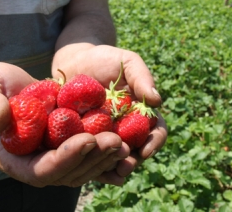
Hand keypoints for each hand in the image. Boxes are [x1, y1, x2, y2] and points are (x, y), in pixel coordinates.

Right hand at [0, 62, 129, 186]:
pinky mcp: (64, 146)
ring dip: (104, 158)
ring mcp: (51, 156)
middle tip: (116, 140)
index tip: (87, 138)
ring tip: (124, 142)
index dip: (65, 158)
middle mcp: (34, 163)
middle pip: (67, 174)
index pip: (41, 171)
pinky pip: (87, 156)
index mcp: (12, 159)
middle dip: (92, 158)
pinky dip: (104, 151)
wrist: (3, 86)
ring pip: (82, 169)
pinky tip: (124, 140)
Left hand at [52, 44, 167, 178]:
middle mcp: (126, 128)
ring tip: (107, 173)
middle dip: (132, 161)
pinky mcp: (83, 138)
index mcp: (141, 113)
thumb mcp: (126, 62)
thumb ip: (142, 77)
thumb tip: (157, 100)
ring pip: (112, 157)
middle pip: (135, 150)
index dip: (155, 142)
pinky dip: (91, 165)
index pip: (156, 131)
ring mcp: (104, 135)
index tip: (146, 149)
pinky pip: (89, 155)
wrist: (74, 61)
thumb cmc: (104, 59)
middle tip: (124, 166)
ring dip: (112, 167)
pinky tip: (87, 171)